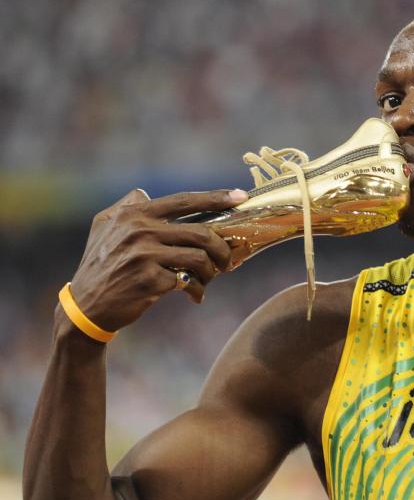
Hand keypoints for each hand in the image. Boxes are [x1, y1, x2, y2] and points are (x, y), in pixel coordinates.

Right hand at [66, 188, 247, 331]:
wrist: (87, 306)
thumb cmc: (100, 264)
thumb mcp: (103, 227)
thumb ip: (125, 206)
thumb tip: (146, 193)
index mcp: (134, 214)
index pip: (184, 201)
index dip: (216, 197)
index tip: (241, 196)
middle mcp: (140, 230)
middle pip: (201, 233)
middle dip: (222, 248)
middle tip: (226, 261)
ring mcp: (144, 255)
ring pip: (200, 258)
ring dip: (212, 272)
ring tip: (207, 279)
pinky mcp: (149, 280)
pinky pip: (189, 281)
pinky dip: (197, 290)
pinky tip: (193, 295)